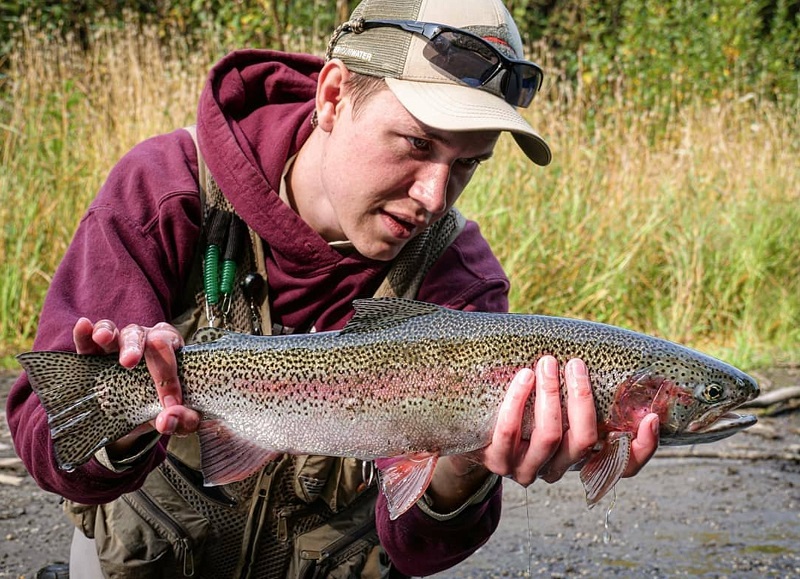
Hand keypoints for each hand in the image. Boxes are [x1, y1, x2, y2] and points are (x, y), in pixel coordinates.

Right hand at [72, 318, 200, 451]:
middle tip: (129, 362)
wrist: (138, 416)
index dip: (168, 375)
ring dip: (110, 333)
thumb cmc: (164, 406)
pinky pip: (88, 340)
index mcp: (173, 349)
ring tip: (103, 338)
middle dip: (137, 348)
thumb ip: (183, 419)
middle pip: (145, 335)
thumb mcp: (179, 416)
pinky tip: (84, 326)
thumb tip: (167, 421)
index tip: (168, 403)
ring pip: (117, 332)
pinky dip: (85, 333)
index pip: (171, 351)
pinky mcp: (94, 355)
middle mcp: (148, 340)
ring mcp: (120, 345)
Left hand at [427, 357, 658, 509]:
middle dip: (582, 398)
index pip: (622, 467)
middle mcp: (557, 469)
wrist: (474, 428)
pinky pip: (509, 431)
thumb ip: (578, 388)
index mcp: (579, 459)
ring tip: (546, 362)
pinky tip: (522, 377)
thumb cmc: (523, 406)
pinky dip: (517, 401)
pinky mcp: (497, 463)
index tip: (651, 417)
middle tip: (574, 363)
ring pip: (550, 435)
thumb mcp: (554, 401)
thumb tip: (599, 350)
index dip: (642, 448)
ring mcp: (527, 470)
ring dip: (550, 394)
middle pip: (583, 440)